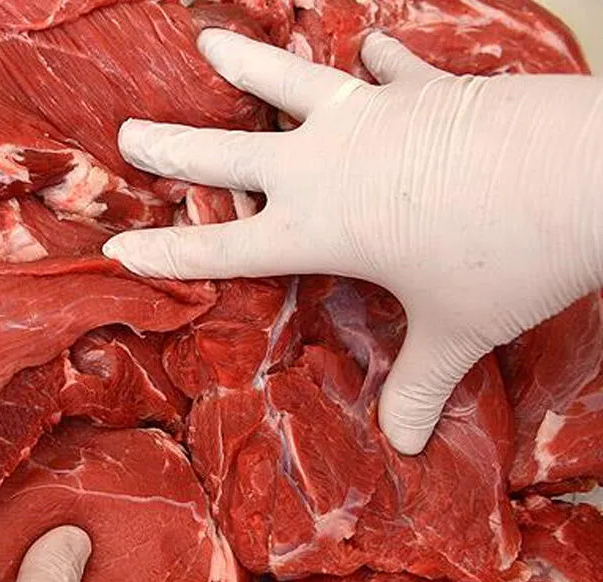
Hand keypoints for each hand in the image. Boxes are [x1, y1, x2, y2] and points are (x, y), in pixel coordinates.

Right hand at [104, 29, 602, 454]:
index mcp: (315, 231)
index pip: (218, 251)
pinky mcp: (418, 87)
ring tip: (207, 43)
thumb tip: (403, 444)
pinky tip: (368, 44)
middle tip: (128, 133)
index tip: (118, 245)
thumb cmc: (504, 260)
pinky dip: (377, 58)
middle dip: (170, 148)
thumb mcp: (456, 331)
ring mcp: (366, 116)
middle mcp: (323, 167)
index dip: (164, 254)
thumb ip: (419, 385)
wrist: (579, 174)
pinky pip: (385, 68)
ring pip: (285, 84)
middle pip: (225, 156)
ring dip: (244, 64)